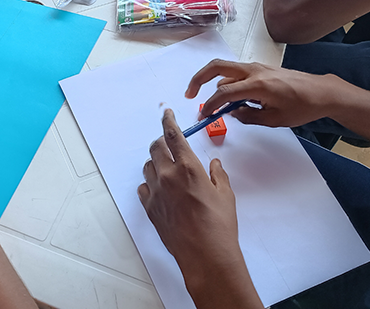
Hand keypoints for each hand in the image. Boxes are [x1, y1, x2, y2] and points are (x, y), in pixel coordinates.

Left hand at [138, 110, 256, 305]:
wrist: (205, 256)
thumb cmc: (219, 226)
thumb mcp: (226, 195)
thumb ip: (218, 175)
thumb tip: (214, 165)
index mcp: (188, 168)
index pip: (173, 135)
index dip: (168, 121)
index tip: (166, 113)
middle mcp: (168, 176)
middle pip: (156, 148)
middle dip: (161, 141)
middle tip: (168, 144)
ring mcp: (156, 192)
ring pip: (148, 166)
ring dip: (156, 162)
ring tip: (167, 168)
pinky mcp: (150, 208)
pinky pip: (143, 188)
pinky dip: (150, 184)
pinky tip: (160, 189)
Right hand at [186, 59, 338, 126]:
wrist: (321, 92)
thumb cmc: (302, 107)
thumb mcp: (274, 120)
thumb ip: (248, 116)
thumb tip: (232, 113)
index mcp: (257, 85)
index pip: (223, 93)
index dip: (210, 105)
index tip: (203, 116)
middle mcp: (253, 71)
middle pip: (216, 67)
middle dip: (198, 78)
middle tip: (190, 93)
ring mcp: (256, 67)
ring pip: (225, 69)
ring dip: (215, 83)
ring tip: (216, 104)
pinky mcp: (260, 68)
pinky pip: (236, 72)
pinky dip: (227, 82)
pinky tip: (233, 98)